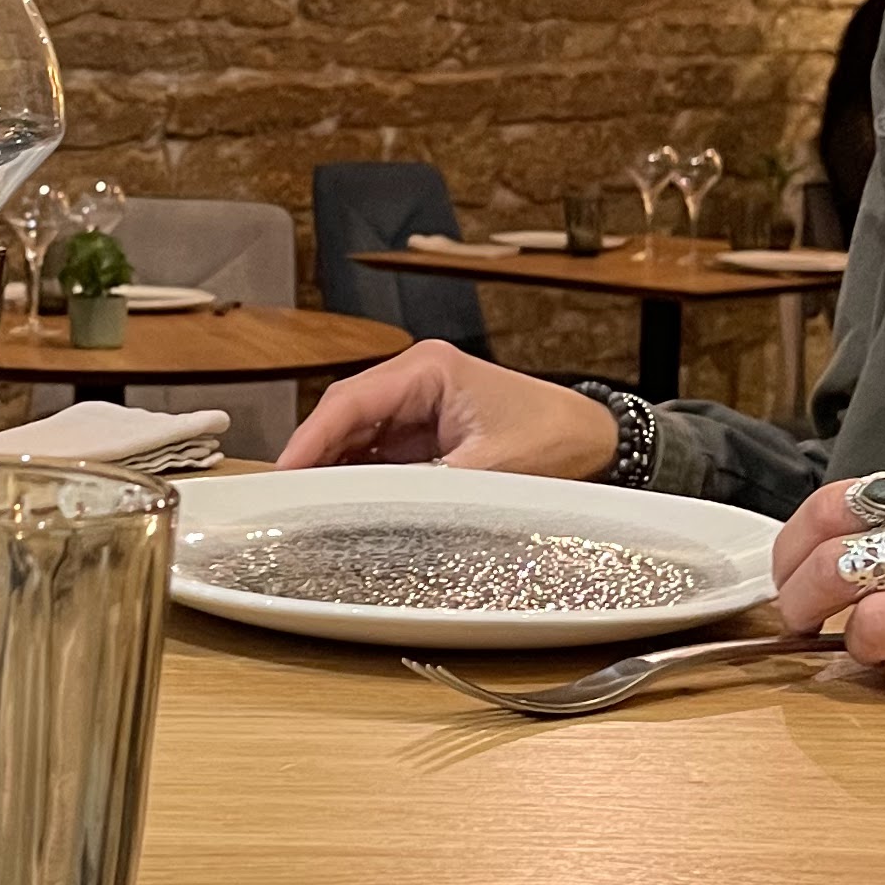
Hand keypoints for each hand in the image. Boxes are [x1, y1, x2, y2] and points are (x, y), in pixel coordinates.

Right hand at [279, 345, 622, 476]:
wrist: (601, 444)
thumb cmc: (556, 440)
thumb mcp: (489, 470)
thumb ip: (428, 489)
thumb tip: (376, 515)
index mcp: (429, 369)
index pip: (350, 401)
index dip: (310, 440)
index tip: (283, 474)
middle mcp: (418, 379)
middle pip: (345, 417)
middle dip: (314, 457)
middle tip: (284, 501)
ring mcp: (420, 406)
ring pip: (357, 437)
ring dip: (335, 471)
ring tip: (305, 508)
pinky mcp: (427, 434)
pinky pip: (378, 455)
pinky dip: (359, 479)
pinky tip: (342, 506)